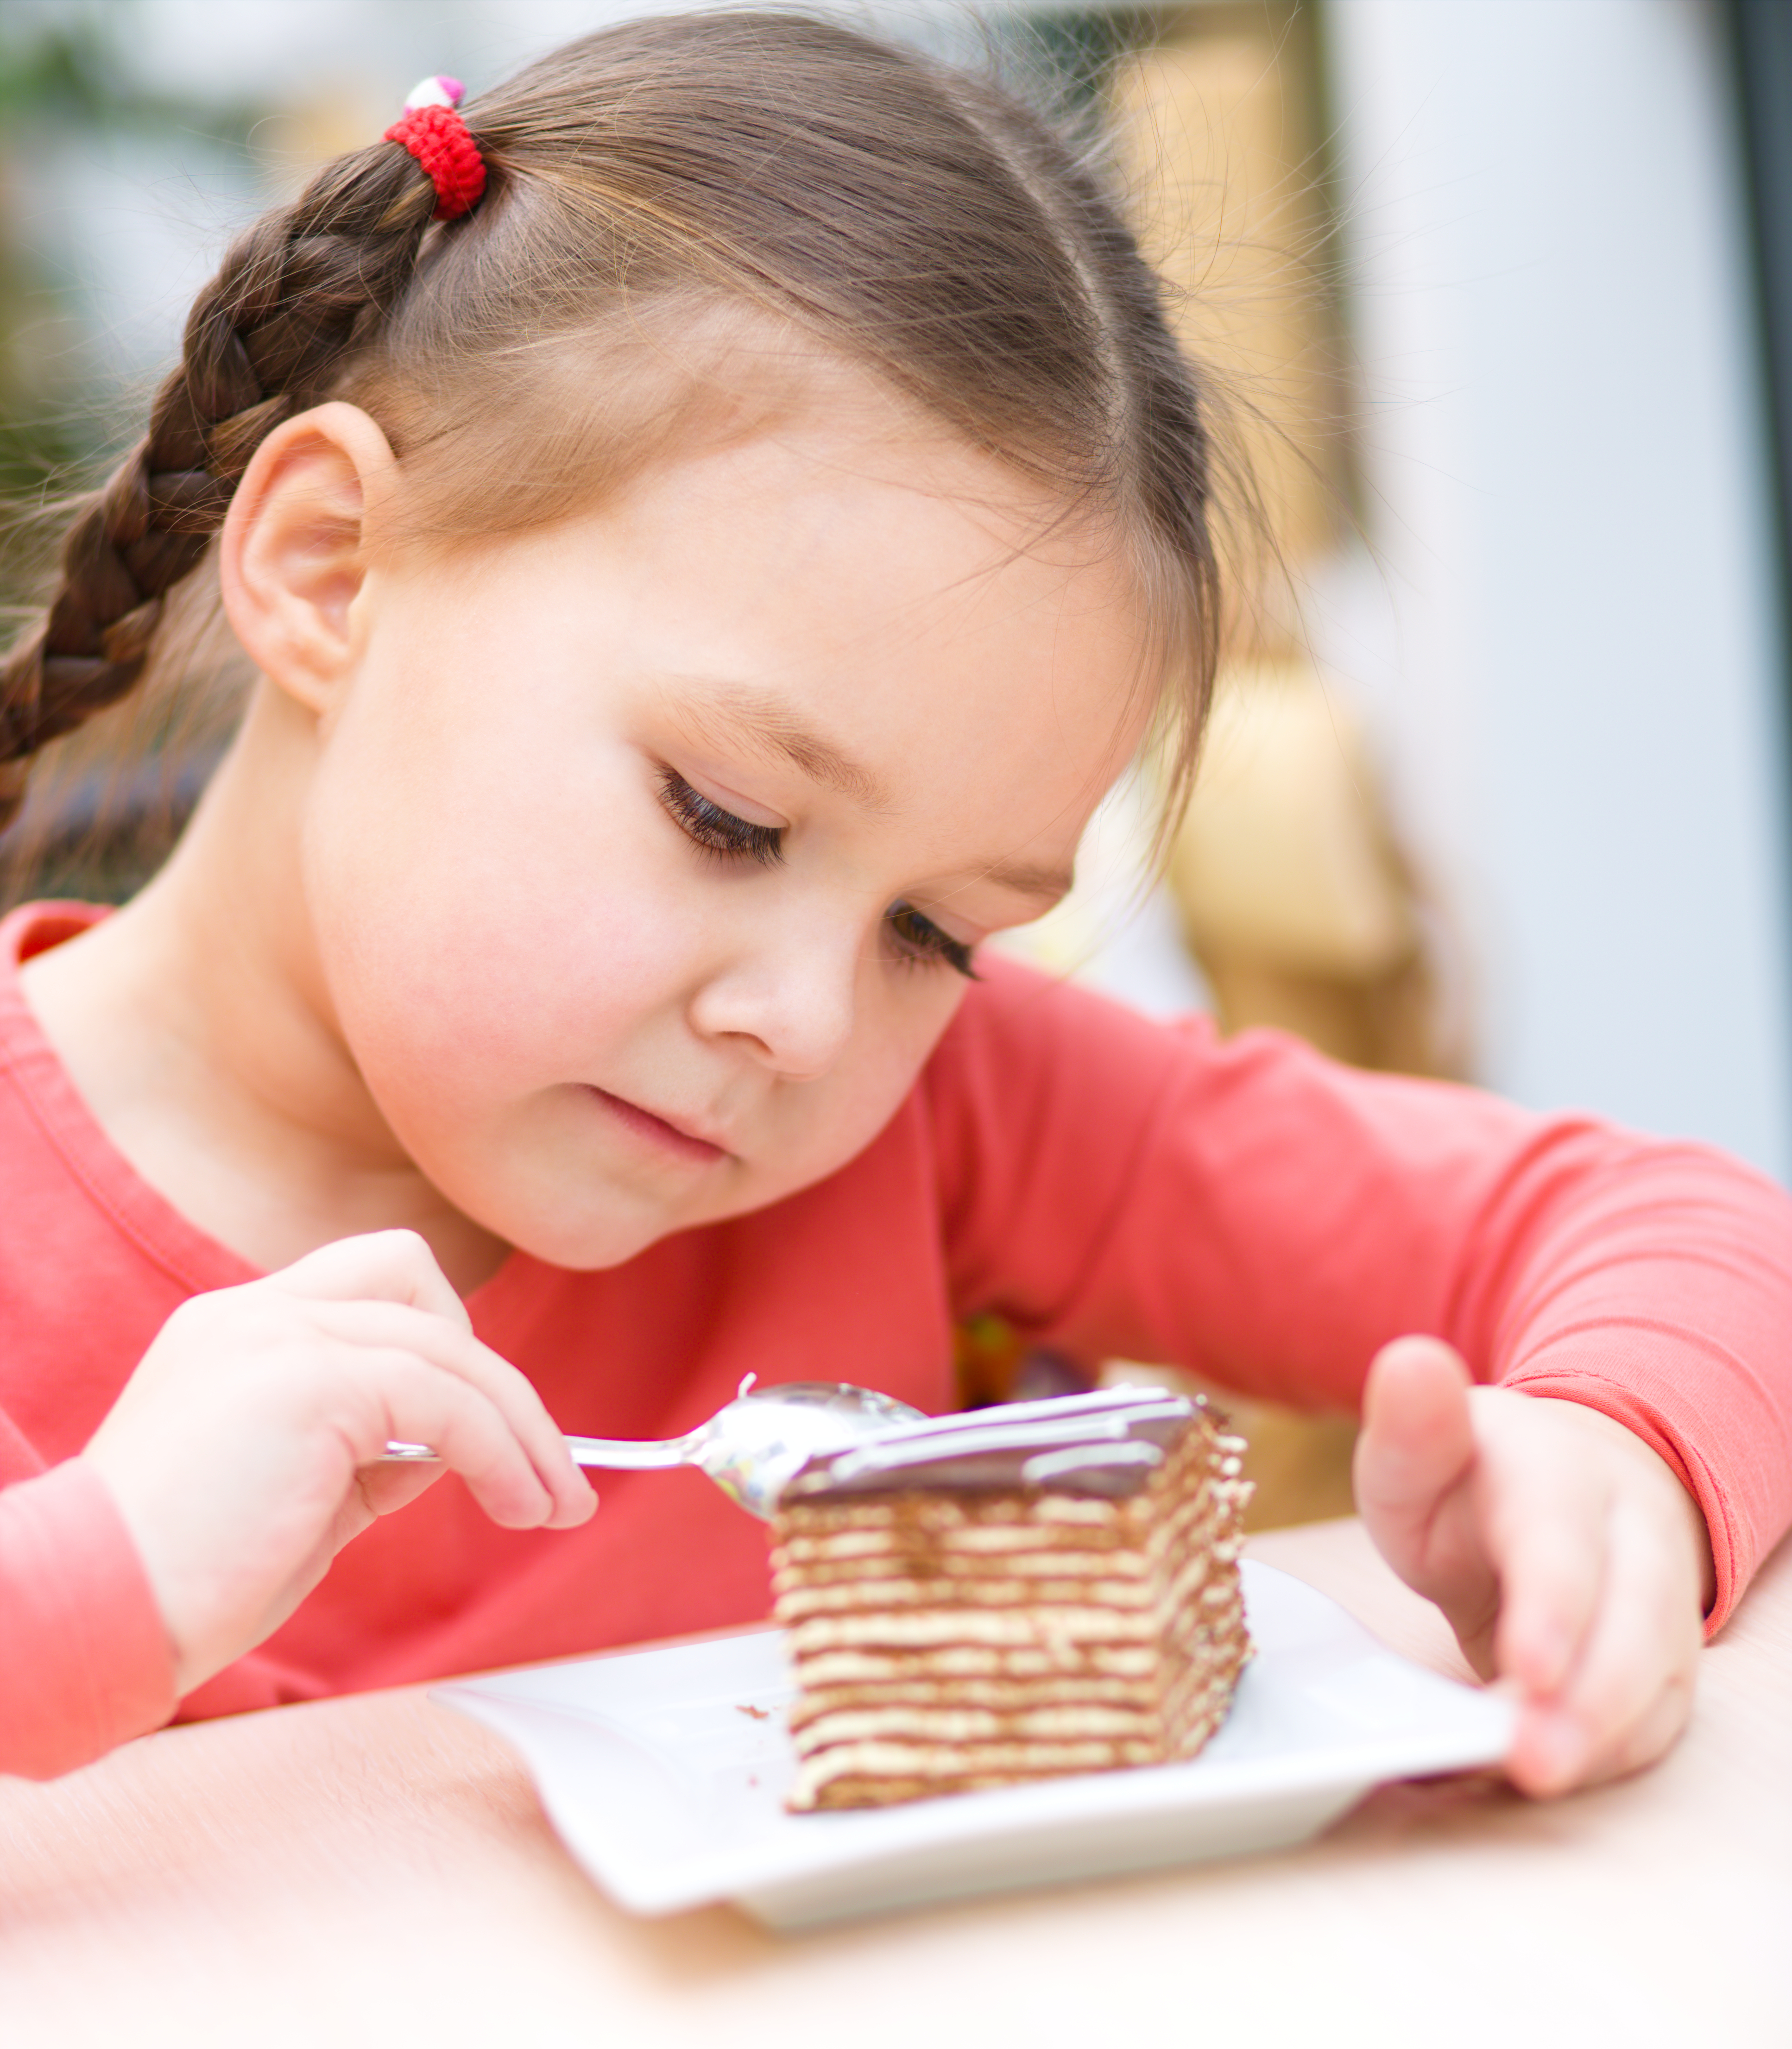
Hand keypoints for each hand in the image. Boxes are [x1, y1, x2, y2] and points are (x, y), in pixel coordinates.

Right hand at [82, 1230, 594, 1695]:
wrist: (93, 1618)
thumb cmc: (185, 1581)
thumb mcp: (299, 1496)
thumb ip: (370, 1453)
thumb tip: (453, 1449)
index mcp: (241, 1328)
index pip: (375, 1283)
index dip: (445, 1345)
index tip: (491, 1431)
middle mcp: (257, 1312)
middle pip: (421, 1289)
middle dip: (498, 1380)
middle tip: (547, 1471)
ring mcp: (280, 1335)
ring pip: (451, 1348)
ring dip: (523, 1428)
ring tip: (555, 1504)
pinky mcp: (311, 1382)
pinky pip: (448, 1401)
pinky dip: (502, 1451)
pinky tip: (519, 1506)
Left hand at [1353, 1336, 1712, 1795]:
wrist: (1550, 1488)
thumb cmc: (1467, 1479)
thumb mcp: (1418, 1447)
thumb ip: (1412, 1422)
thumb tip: (1409, 1363)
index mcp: (1558, 1473)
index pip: (1563, 1539)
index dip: (1552, 1605)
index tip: (1530, 1666)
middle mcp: (1629, 1535)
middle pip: (1634, 1620)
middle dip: (1590, 1698)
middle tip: (1531, 1761)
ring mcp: (1658, 1602)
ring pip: (1657, 1678)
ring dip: (1602, 1738)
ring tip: (1536, 1778)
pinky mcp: (1661, 1663)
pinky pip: (1655, 1719)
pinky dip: (1610, 1755)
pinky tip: (1556, 1775)